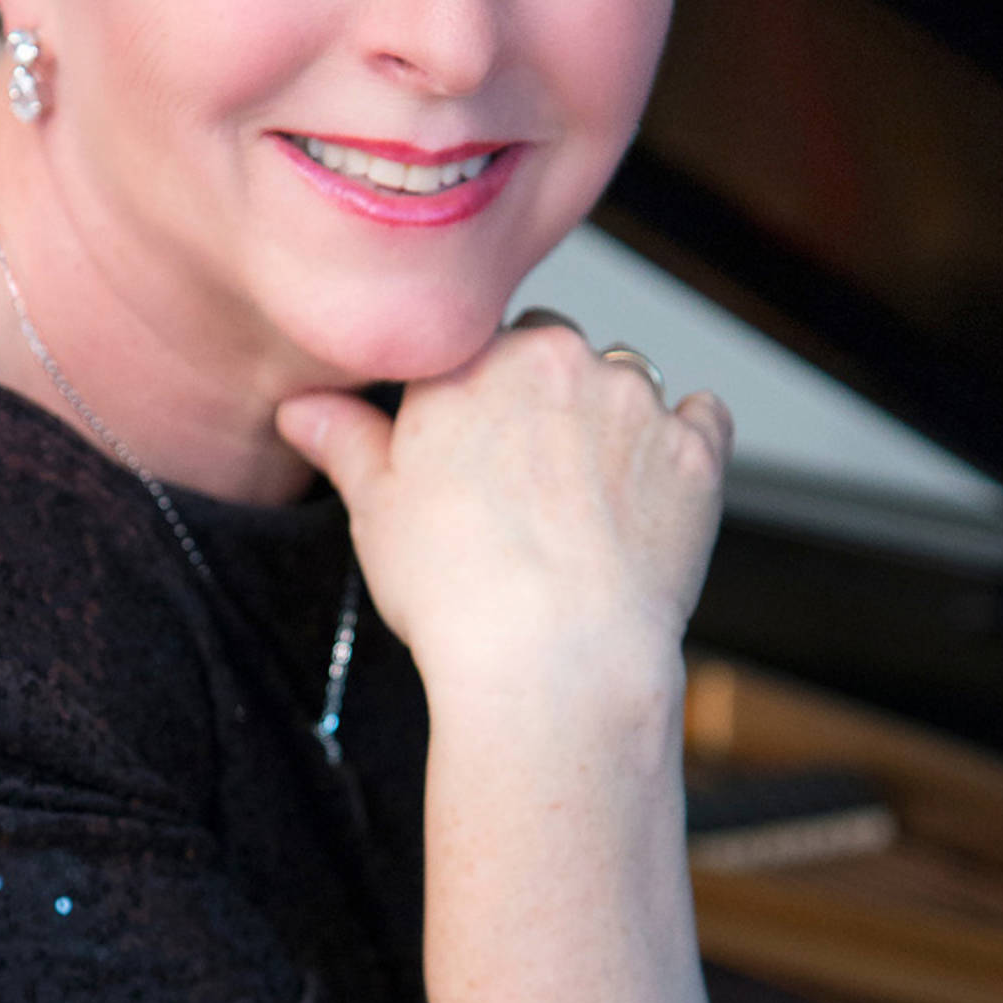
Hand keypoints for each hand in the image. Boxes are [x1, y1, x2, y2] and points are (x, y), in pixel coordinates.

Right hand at [276, 320, 732, 699]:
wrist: (555, 662)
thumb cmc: (455, 589)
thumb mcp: (376, 507)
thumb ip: (344, 439)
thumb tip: (301, 408)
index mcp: (473, 357)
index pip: (475, 340)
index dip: (471, 392)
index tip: (470, 443)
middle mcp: (559, 357)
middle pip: (551, 349)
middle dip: (541, 395)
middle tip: (523, 479)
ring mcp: (636, 400)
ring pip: (623, 379)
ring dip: (609, 416)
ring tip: (584, 498)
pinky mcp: (696, 450)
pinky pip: (701, 417)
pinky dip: (683, 441)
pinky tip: (652, 488)